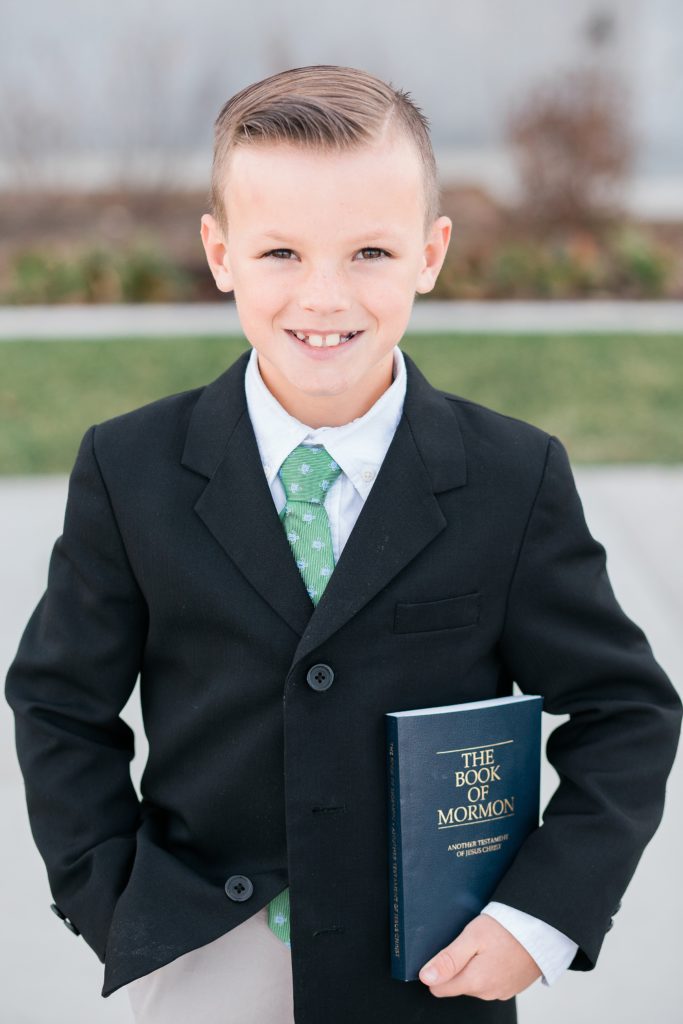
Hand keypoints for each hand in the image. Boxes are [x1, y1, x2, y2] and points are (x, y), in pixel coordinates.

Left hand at [418, 913, 541, 1000]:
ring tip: (486, 944)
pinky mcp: (512, 987)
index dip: (437, 968)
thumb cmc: (507, 929)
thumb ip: (448, 960)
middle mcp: (487, 993)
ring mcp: (501, 992)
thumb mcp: (472, 937)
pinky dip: (490, 968)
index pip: (438, 988)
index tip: (446, 951)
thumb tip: (426, 977)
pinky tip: (497, 951)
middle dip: (457, 965)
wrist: (543, 928)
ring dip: (474, 966)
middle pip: (457, 984)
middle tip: (469, 942)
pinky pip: (490, 981)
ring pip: (474, 983)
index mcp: (475, 982)